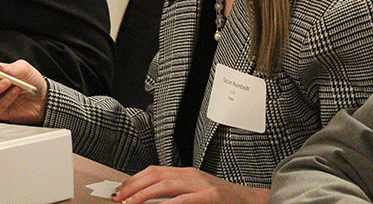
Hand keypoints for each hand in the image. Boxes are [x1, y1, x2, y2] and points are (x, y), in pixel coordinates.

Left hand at [113, 166, 269, 203]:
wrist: (253, 201)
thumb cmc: (223, 201)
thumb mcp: (195, 192)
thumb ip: (175, 194)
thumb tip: (148, 200)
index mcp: (185, 173)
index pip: (152, 172)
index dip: (134, 180)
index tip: (120, 191)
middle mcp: (191, 175)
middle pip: (154, 176)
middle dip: (133, 187)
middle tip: (119, 198)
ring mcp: (201, 184)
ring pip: (165, 185)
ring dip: (144, 195)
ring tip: (131, 203)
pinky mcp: (211, 196)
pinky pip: (185, 200)